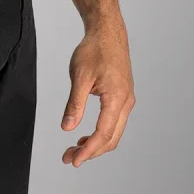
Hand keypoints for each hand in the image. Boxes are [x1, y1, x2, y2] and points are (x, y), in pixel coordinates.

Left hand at [61, 15, 134, 166]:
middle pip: (111, 138)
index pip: (103, 134)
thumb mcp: (79, 76)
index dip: (89, 150)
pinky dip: (101, 134)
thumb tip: (66, 128)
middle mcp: (126, 102)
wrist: (107, 32)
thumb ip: (74, 104)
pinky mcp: (123, 97)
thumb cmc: (94, 50)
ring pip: (114, 133)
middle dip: (91, 152)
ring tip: (74, 150)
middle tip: (68, 158)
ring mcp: (126, 100)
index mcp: (117, 98)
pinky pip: (114, 123)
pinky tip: (84, 136)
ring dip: (95, 145)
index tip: (74, 161)